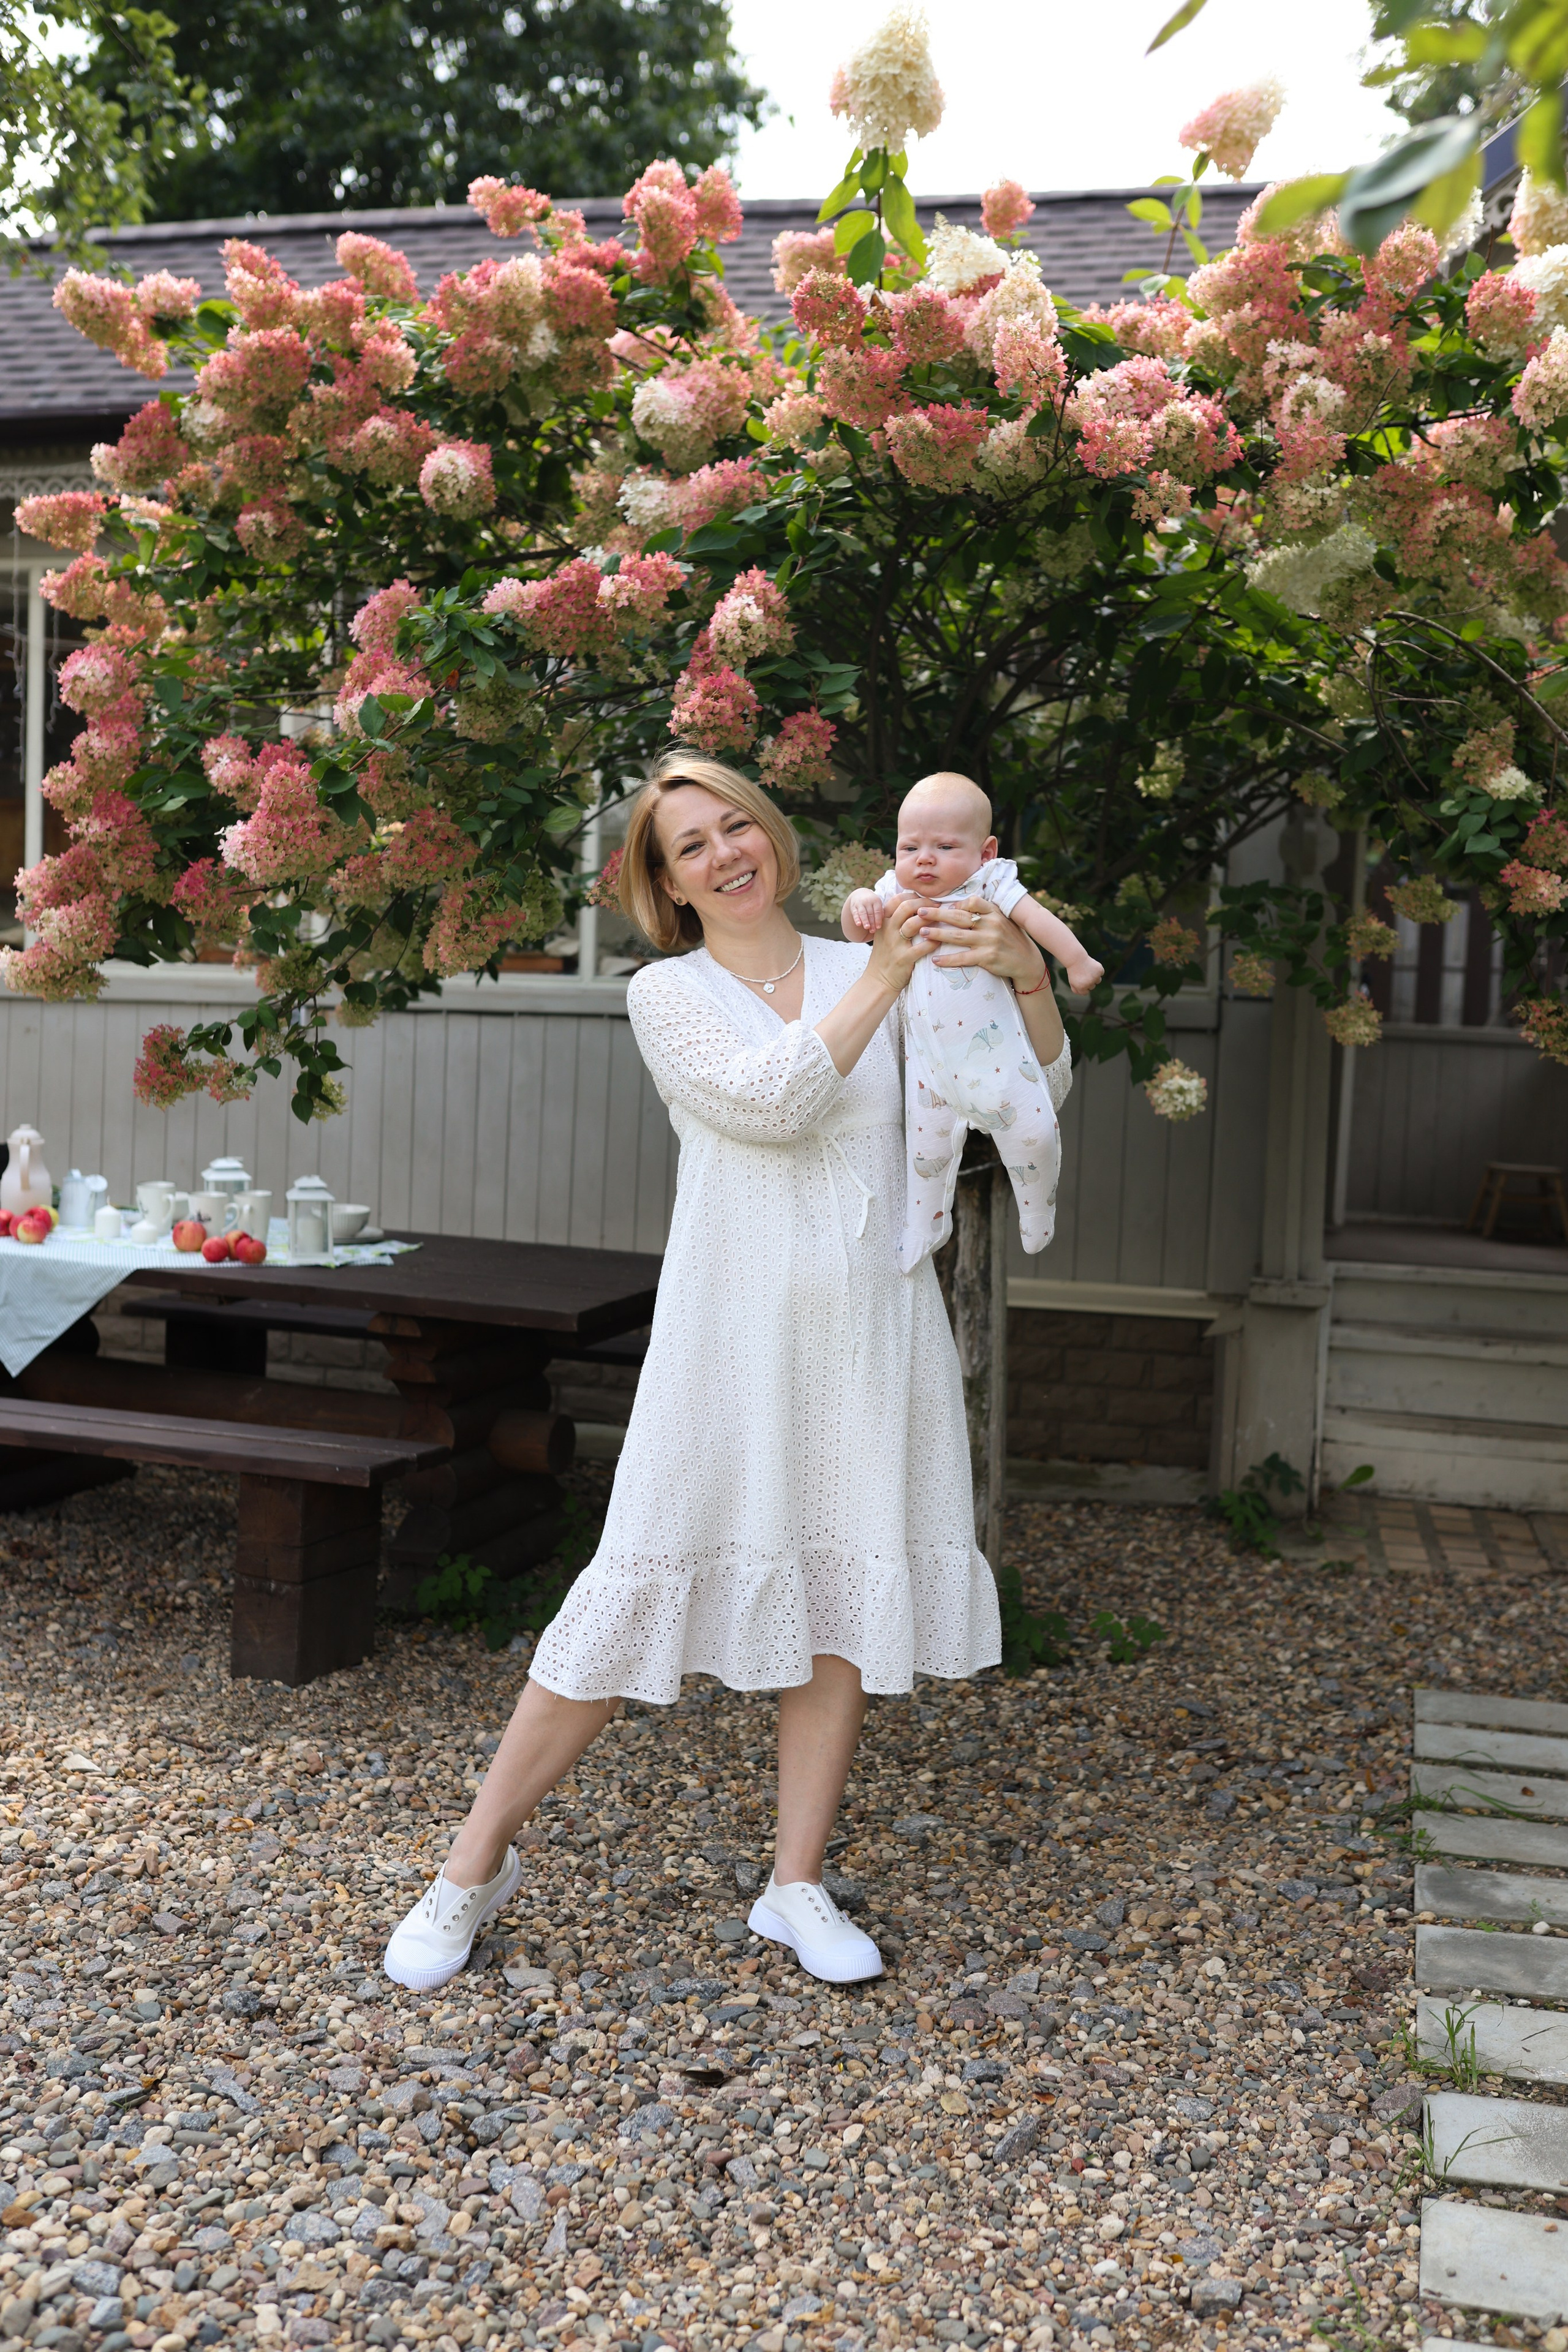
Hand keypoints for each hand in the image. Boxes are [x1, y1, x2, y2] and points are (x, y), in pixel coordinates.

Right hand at [843, 888, 883, 939]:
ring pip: (863, 913)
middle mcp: (868, 901)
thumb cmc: (872, 903)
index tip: (878, 927)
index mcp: (876, 901)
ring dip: (865, 920)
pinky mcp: (853, 907)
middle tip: (873, 931)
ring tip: (867, 927)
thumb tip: (883, 923)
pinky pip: (855, 913)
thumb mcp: (877, 905)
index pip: (877, 911)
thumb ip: (880, 913)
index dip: (878, 919)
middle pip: (870, 913)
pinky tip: (858, 924)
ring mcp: (860, 903)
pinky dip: (856, 919)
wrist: (860, 894)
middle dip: (872, 922)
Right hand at [865, 892, 934, 995]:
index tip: (927, 899)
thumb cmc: (886, 955)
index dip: (914, 896)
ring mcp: (895, 944)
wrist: (878, 980)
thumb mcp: (885, 934)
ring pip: (914, 923)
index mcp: (883, 922)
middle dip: (925, 903)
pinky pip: (922, 946)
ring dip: (930, 919)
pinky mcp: (904, 958)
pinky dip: (933, 941)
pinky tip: (940, 940)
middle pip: (906, 906)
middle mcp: (888, 930)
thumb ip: (896, 920)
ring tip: (941, 919)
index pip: (897, 899)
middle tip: (938, 906)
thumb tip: (917, 905)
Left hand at [920, 895, 1045, 988]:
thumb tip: (956, 907)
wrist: (1026, 961)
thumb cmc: (1009, 939)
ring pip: (958, 936)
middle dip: (937, 914)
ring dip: (938, 934)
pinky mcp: (987, 958)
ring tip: (922, 932)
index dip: (957, 904)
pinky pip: (963, 958)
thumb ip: (983, 912)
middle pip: (960, 917)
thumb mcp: (1001, 920)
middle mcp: (992, 924)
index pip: (974, 901)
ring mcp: (989, 941)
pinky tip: (934, 960)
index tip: (944, 906)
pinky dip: (948, 959)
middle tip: (920, 911)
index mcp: (994, 912)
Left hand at [1065, 952, 1104, 993]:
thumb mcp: (1071, 981)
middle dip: (1088, 981)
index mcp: (1082, 988)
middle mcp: (1089, 983)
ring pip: (1098, 980)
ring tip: (1087, 970)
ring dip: (1094, 977)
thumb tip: (1084, 994)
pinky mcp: (1100, 970)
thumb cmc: (1073, 970)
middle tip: (1083, 974)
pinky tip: (1092, 966)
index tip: (1080, 980)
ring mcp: (1095, 977)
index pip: (1086, 992)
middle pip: (1092, 986)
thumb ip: (1076, 990)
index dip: (1083, 986)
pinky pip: (1101, 973)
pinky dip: (1098, 970)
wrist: (1076, 959)